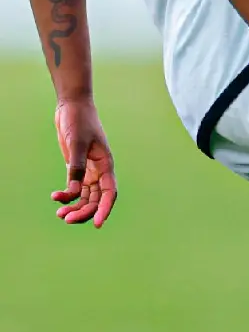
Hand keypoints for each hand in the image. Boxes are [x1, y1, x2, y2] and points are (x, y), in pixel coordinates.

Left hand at [52, 98, 116, 227]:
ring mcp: (88, 170)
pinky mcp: (76, 168)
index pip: (109, 192)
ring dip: (75, 207)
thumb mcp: (77, 143)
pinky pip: (74, 189)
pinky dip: (66, 195)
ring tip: (60, 215)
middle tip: (66, 219)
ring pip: (86, 197)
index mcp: (106, 164)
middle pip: (96, 199)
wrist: (72, 107)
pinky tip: (55, 196)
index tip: (98, 223)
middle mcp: (100, 170)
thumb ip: (76, 167)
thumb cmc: (79, 121)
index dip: (105, 209)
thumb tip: (75, 192)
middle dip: (84, 212)